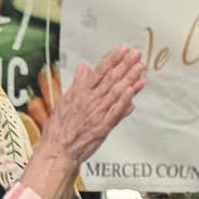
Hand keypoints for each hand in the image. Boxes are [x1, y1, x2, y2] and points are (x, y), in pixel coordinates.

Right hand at [39, 47, 144, 165]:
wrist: (58, 149)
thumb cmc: (60, 127)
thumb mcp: (66, 99)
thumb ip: (79, 82)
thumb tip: (85, 66)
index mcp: (80, 91)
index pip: (100, 71)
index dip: (113, 59)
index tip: (123, 48)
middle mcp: (89, 99)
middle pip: (110, 79)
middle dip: (125, 65)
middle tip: (137, 54)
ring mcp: (96, 113)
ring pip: (115, 93)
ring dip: (129, 79)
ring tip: (140, 68)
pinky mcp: (101, 128)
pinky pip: (114, 113)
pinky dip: (123, 102)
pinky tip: (132, 92)